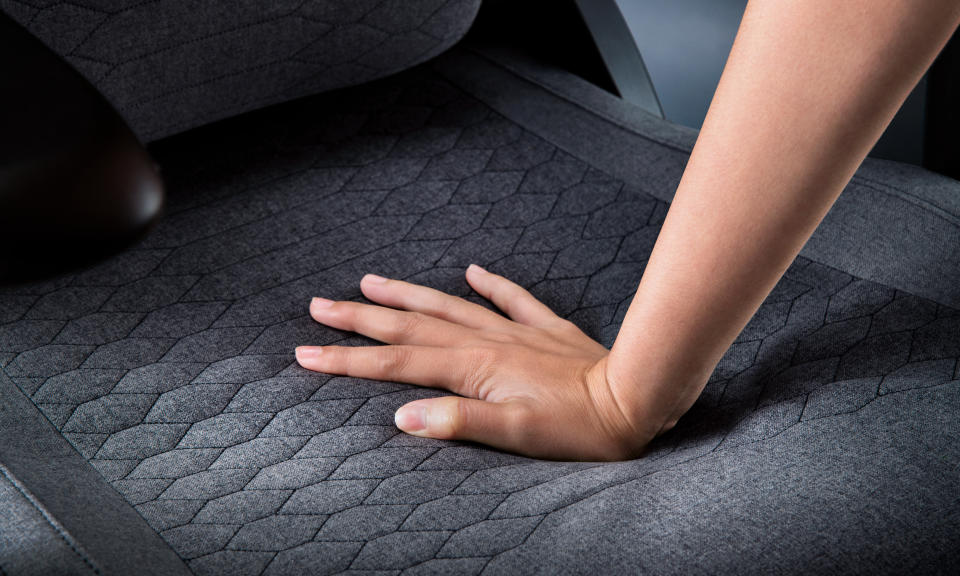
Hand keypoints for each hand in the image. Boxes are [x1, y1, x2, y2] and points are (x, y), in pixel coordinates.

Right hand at [295, 264, 653, 460]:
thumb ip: (458, 423)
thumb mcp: (515, 434)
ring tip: (372, 281)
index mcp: (473, 368)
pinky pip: (511, 298)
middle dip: (361, 319)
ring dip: (408, 296)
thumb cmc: (579, 426)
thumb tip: (402, 415)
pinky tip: (472, 270)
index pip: (397, 363)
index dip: (349, 359)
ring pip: (449, 306)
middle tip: (319, 306)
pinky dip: (489, 283)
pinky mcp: (544, 331)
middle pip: (411, 326)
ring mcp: (515, 332)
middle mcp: (486, 341)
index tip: (306, 352)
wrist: (635, 397)